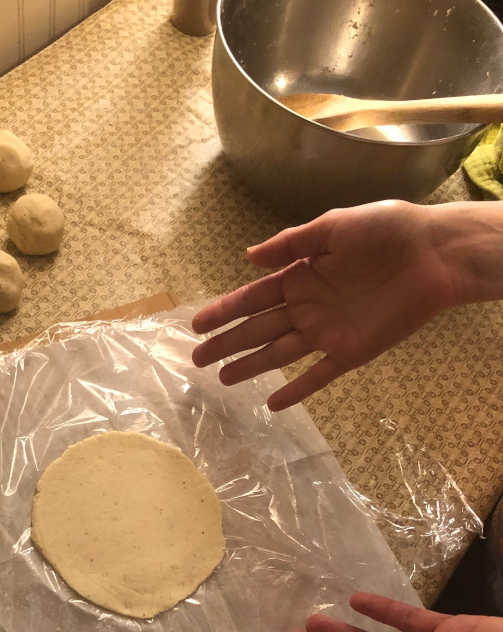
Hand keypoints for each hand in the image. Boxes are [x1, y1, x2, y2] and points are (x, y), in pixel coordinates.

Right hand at [191, 200, 465, 410]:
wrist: (433, 255)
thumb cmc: (386, 231)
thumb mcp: (334, 227)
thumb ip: (291, 243)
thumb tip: (248, 258)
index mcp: (300, 275)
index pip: (252, 298)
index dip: (224, 311)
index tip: (196, 325)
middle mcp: (307, 306)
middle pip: (258, 329)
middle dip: (226, 343)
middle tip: (196, 359)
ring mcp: (327, 332)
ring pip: (278, 354)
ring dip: (250, 366)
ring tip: (223, 380)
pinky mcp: (350, 352)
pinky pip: (318, 376)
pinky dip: (296, 390)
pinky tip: (273, 404)